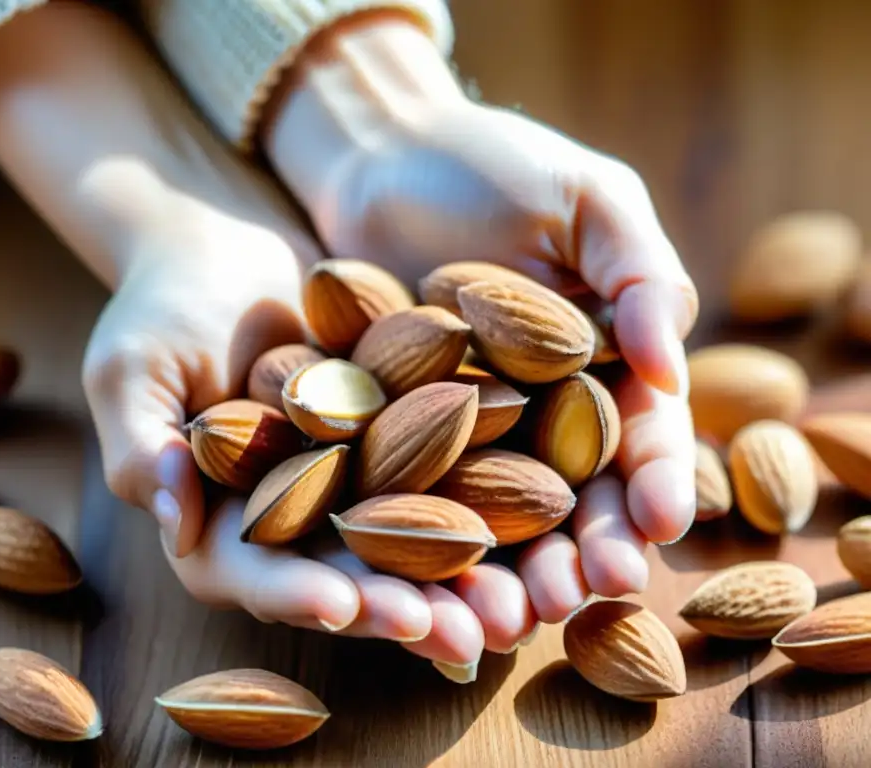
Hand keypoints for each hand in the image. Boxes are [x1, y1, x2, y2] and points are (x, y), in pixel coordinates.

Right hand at [80, 173, 532, 679]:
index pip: (254, 576)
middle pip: (344, 579)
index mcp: (216, 525)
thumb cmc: (161, 309)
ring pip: (407, 543)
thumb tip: (168, 519)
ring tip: (511, 605)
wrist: (224, 246)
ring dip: (457, 580)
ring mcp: (349, 483)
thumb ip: (142, 445)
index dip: (296, 594)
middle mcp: (291, 520)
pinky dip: (488, 498)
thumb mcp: (133, 371)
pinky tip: (541, 517)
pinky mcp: (398, 440)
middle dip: (398, 609)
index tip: (343, 606)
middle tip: (457, 634)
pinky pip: (445, 474)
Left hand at [264, 19, 699, 616]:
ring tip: (504, 618)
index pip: (639, 434)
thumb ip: (641, 270)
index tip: (658, 523)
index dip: (654, 480)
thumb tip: (672, 361)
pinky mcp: (384, 430)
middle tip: (580, 594)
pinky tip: (417, 588)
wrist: (377, 155)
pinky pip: (402, 492)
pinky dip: (412, 542)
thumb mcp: (586, 198)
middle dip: (580, 550)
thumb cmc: (492, 162)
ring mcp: (458, 427)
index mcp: (599, 364)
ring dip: (502, 571)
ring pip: (490, 515)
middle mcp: (535, 410)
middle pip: (569, 495)